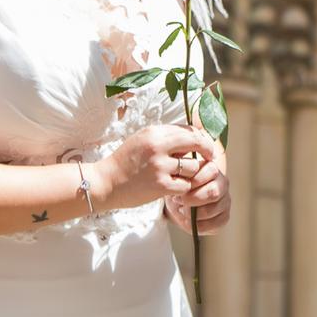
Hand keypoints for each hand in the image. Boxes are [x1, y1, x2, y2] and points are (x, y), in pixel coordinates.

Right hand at [93, 124, 216, 211]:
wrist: (106, 183)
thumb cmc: (126, 160)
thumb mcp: (143, 139)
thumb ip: (166, 137)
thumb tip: (194, 136)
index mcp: (155, 132)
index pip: (188, 129)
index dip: (201, 137)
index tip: (205, 144)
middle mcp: (158, 146)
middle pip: (197, 142)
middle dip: (207, 150)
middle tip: (211, 156)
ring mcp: (160, 166)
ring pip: (193, 167)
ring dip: (191, 173)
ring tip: (181, 176)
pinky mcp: (161, 186)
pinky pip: (186, 185)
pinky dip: (183, 187)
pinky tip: (175, 187)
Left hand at [165, 158, 230, 234]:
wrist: (178, 204)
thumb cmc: (178, 188)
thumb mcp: (177, 180)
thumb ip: (181, 178)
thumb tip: (180, 185)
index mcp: (213, 170)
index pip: (211, 171)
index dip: (193, 181)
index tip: (179, 189)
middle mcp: (223, 184)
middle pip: (213, 192)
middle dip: (192, 199)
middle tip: (178, 201)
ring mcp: (225, 201)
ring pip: (212, 209)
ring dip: (193, 213)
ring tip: (181, 211)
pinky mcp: (224, 217)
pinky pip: (215, 224)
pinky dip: (198, 225)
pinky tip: (189, 221)